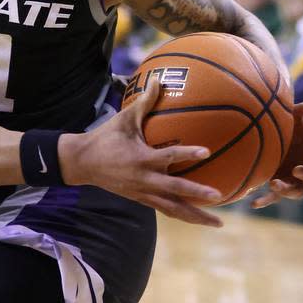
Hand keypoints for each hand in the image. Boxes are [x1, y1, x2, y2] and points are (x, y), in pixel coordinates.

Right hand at [60, 78, 223, 226]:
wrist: (82, 163)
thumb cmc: (106, 137)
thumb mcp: (125, 118)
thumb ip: (145, 102)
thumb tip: (158, 80)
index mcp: (141, 158)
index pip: (168, 156)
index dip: (187, 153)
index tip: (207, 151)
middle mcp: (144, 179)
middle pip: (175, 191)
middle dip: (197, 194)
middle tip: (219, 195)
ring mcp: (143, 193)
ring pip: (173, 208)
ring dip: (195, 216)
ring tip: (217, 223)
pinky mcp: (141, 199)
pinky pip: (166, 209)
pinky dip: (182, 214)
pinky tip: (198, 218)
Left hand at [251, 100, 302, 208]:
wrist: (273, 131)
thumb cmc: (290, 120)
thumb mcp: (298, 111)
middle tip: (296, 170)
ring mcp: (294, 176)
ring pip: (298, 191)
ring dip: (289, 190)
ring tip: (274, 184)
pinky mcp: (279, 181)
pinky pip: (275, 196)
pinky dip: (266, 200)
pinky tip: (253, 203)